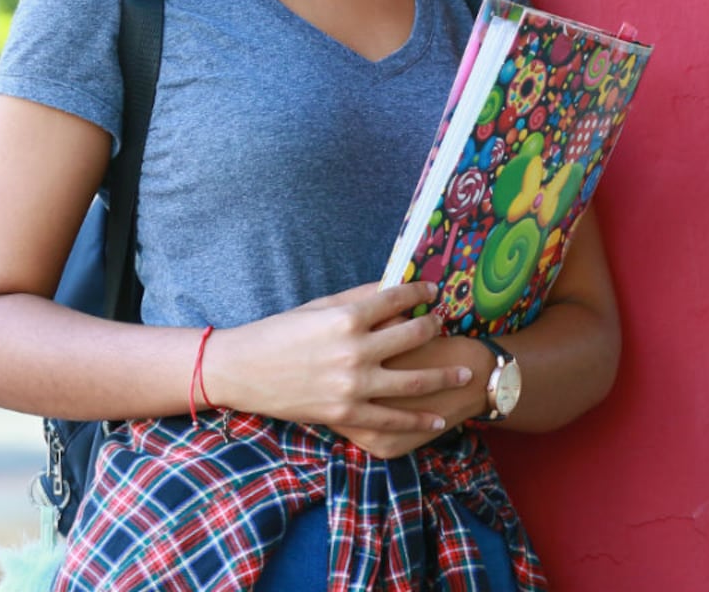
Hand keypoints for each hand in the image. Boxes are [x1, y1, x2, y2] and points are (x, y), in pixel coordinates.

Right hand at [206, 283, 473, 437]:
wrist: (244, 371)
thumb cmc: (278, 332)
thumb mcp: (317, 307)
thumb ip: (356, 299)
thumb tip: (391, 287)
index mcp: (346, 318)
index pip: (396, 299)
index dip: (420, 292)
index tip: (433, 290)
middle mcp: (355, 350)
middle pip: (412, 336)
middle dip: (435, 328)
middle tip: (447, 325)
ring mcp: (353, 385)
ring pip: (413, 382)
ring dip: (442, 376)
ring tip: (463, 373)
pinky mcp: (346, 414)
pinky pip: (392, 419)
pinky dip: (418, 421)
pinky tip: (437, 420)